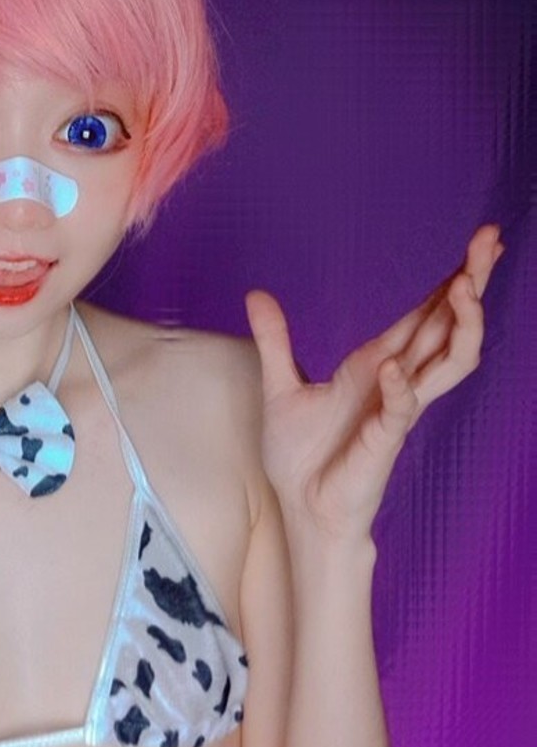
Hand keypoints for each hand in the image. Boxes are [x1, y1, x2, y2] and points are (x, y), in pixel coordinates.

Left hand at [245, 225, 503, 538]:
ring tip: (464, 286)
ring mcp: (394, 412)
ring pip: (447, 364)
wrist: (301, 508)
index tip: (481, 239)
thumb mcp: (280, 385)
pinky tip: (392, 367)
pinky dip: (400, 389)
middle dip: (470, 283)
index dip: (452, 278)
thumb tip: (256, 294)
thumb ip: (275, 339)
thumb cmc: (303, 456)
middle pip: (448, 326)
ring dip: (459, 326)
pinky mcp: (382, 443)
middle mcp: (396, 383)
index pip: (425, 314)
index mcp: (377, 365)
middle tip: (490, 238)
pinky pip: (400, 412)